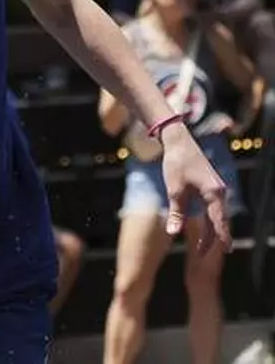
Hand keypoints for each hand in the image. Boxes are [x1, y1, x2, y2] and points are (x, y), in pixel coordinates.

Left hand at [160, 123, 232, 253]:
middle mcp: (219, 192)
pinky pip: (211, 207)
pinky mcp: (210, 187)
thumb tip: (173, 232)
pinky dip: (207, 219)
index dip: (220, 237)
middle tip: (202, 254)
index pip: (218, 221)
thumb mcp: (174, 190)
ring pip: (215, 215)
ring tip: (202, 247)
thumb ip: (176, 212)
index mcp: (214, 193)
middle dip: (211, 238)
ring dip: (209, 230)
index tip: (224, 251)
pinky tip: (204, 228)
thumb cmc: (176, 164)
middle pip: (218, 220)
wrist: (178, 142)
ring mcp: (216, 189)